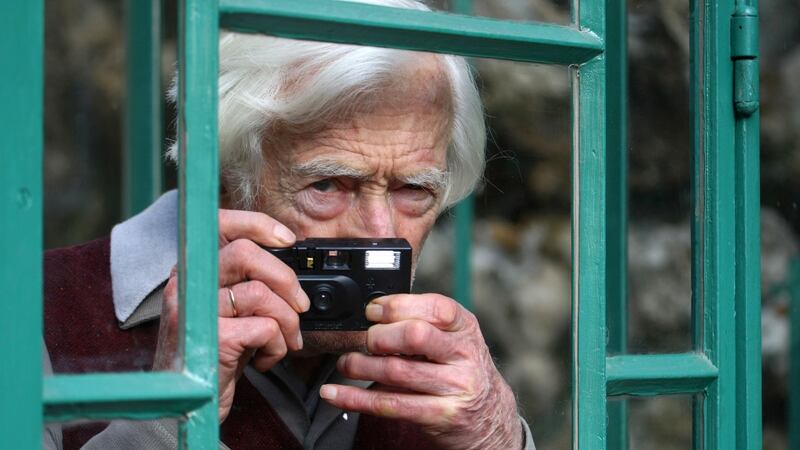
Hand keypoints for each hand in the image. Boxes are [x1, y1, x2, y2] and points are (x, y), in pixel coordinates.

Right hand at [153, 209, 310, 421]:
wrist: (189, 401)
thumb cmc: (215, 351)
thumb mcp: (230, 309)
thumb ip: (249, 282)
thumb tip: (291, 266)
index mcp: (194, 271)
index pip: (219, 225)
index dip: (257, 224)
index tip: (287, 238)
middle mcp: (187, 285)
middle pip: (246, 253)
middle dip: (286, 278)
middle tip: (299, 305)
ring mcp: (196, 312)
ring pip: (261, 293)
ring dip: (288, 321)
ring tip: (286, 340)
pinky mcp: (212, 340)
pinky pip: (264, 327)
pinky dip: (277, 346)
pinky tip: (266, 359)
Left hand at [320, 294, 521, 449]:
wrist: (489, 416)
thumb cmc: (462, 369)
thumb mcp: (455, 338)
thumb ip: (424, 323)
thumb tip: (375, 313)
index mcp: (465, 327)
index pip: (435, 307)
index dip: (397, 306)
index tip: (372, 310)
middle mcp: (464, 355)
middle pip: (415, 336)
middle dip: (379, 336)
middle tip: (364, 340)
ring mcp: (455, 387)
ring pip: (397, 371)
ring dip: (361, 366)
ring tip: (345, 364)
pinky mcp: (440, 415)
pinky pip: (390, 405)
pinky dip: (355, 399)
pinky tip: (335, 394)